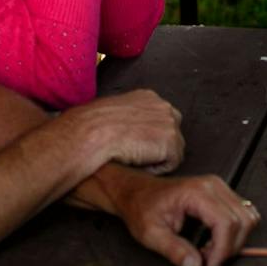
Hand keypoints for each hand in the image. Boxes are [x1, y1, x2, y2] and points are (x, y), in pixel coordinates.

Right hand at [66, 88, 183, 173]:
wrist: (92, 134)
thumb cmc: (93, 126)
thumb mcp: (112, 111)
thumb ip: (128, 116)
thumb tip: (127, 129)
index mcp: (148, 97)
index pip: (161, 117)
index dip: (150, 134)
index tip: (135, 144)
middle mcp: (163, 106)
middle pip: (172, 132)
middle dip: (159, 145)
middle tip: (136, 154)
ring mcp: (170, 124)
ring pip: (173, 149)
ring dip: (156, 157)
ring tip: (134, 160)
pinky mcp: (171, 143)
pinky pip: (171, 163)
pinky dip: (156, 169)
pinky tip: (138, 165)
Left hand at [109, 171, 259, 265]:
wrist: (137, 192)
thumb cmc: (142, 208)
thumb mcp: (151, 234)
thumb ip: (174, 251)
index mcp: (196, 193)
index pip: (226, 223)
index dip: (222, 250)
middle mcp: (213, 186)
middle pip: (242, 221)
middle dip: (229, 247)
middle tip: (207, 260)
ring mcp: (219, 187)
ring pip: (247, 217)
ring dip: (234, 240)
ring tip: (210, 250)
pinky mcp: (222, 192)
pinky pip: (242, 213)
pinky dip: (235, 231)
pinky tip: (215, 240)